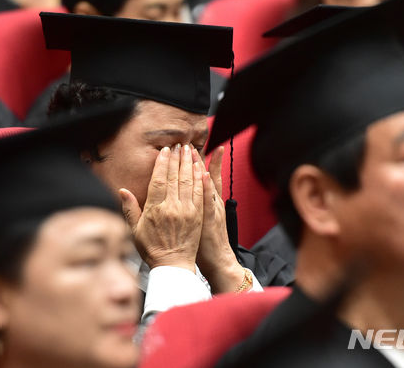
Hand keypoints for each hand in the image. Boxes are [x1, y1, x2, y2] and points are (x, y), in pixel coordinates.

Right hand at [120, 144, 203, 272]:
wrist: (173, 266)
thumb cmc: (152, 249)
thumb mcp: (135, 230)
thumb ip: (129, 208)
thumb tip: (122, 190)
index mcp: (156, 209)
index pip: (159, 180)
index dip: (162, 163)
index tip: (164, 151)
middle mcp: (172, 208)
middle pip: (175, 177)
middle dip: (177, 159)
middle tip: (178, 145)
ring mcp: (187, 211)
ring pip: (189, 181)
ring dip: (190, 164)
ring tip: (190, 150)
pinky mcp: (198, 215)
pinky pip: (200, 193)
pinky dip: (200, 178)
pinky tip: (200, 168)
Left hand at [193, 146, 245, 292]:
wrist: (218, 261)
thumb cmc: (206, 243)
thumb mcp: (200, 220)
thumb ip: (194, 204)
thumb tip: (185, 194)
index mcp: (207, 202)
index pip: (201, 178)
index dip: (196, 163)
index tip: (189, 148)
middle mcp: (211, 202)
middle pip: (203, 177)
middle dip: (196, 159)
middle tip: (188, 143)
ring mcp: (212, 209)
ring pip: (207, 184)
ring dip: (201, 167)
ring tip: (195, 151)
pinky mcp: (211, 219)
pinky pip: (208, 200)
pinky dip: (206, 187)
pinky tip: (203, 174)